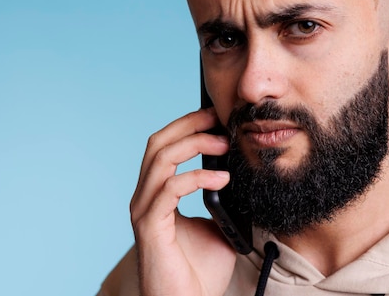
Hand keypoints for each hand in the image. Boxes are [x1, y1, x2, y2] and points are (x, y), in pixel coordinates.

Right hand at [130, 108, 235, 295]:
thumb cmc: (201, 272)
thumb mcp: (219, 226)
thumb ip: (224, 200)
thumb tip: (244, 174)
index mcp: (158, 195)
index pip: (164, 147)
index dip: (186, 126)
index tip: (215, 115)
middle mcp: (146, 198)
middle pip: (157, 143)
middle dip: (188, 125)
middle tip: (218, 118)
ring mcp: (145, 211)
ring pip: (160, 159)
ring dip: (194, 144)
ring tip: (223, 144)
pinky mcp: (150, 227)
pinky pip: (169, 189)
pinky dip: (196, 177)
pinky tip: (221, 178)